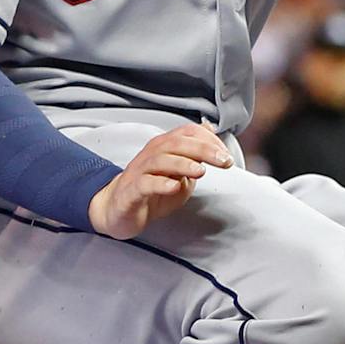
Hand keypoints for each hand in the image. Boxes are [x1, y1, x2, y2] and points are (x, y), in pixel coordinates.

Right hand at [87, 124, 232, 239]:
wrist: (118, 210)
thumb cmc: (150, 190)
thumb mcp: (180, 174)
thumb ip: (195, 158)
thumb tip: (212, 137)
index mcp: (164, 148)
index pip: (187, 133)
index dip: (209, 140)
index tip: (226, 155)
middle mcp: (151, 155)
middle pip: (176, 143)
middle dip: (203, 150)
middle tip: (224, 161)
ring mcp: (139, 172)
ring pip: (160, 160)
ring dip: (183, 164)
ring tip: (200, 171)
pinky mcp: (131, 191)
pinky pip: (145, 184)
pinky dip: (160, 184)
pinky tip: (173, 186)